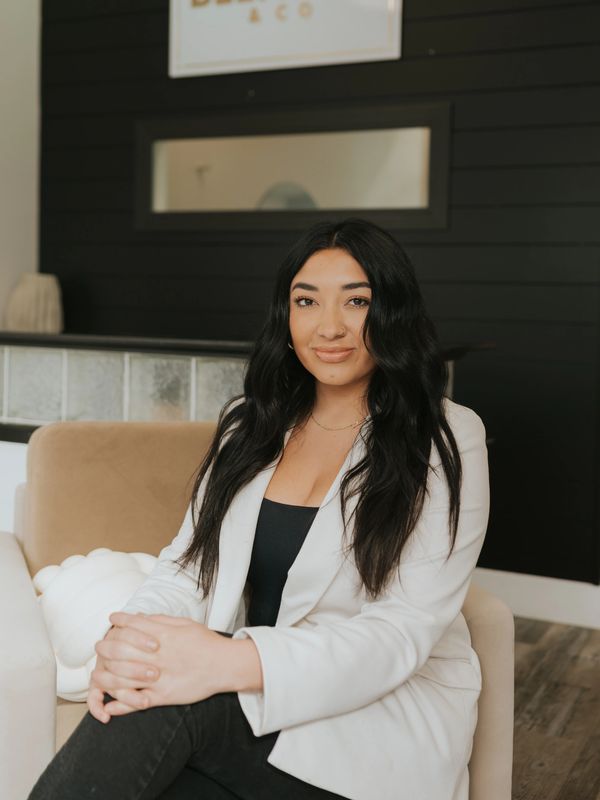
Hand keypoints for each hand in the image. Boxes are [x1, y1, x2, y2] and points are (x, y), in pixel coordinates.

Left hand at [96, 613, 231, 713]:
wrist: (225, 665)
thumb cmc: (206, 642)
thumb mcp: (184, 623)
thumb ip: (161, 620)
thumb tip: (140, 617)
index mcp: (163, 636)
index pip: (133, 626)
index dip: (119, 622)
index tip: (111, 620)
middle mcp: (158, 656)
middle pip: (121, 651)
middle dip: (106, 648)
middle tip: (99, 647)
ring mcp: (159, 677)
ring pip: (123, 678)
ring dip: (106, 677)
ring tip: (97, 675)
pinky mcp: (164, 696)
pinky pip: (137, 703)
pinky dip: (120, 705)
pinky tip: (108, 706)